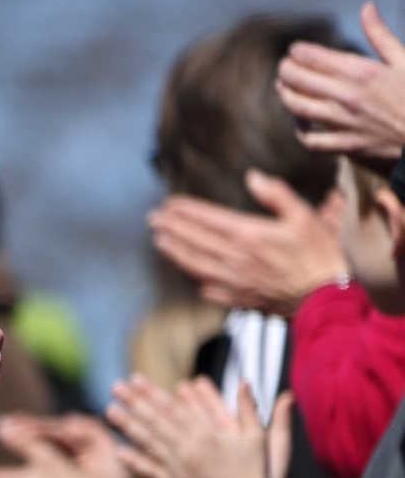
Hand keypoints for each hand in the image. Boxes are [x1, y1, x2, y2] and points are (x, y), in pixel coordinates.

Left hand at [106, 375, 268, 477]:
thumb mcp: (256, 436)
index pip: (172, 409)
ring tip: (109, 411)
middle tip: (114, 387)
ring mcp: (179, 470)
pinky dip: (135, 463)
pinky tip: (118, 452)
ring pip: (149, 445)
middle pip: (156, 422)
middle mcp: (188, 451)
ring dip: (128, 427)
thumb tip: (246, 380)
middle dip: (134, 403)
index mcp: (206, 436)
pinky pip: (151, 473)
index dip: (152, 393)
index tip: (135, 379)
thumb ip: (248, 407)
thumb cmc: (254, 470)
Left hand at [147, 171, 346, 314]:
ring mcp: (234, 281)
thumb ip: (276, 194)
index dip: (185, 210)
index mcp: (249, 235)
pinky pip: (207, 289)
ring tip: (158, 240)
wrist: (326, 297)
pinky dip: (193, 278)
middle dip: (171, 228)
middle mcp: (235, 259)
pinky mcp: (239, 299)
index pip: (207, 219)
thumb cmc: (319, 255)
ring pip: (195, 265)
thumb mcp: (303, 216)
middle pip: (194, 241)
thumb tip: (252, 178)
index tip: (168, 203)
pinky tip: (186, 272)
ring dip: (174, 251)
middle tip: (152, 218)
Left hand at [276, 1, 404, 163]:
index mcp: (361, 72)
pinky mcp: (345, 146)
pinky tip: (299, 120)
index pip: (314, 57)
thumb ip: (380, 35)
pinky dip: (300, 130)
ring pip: (298, 107)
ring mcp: (343, 123)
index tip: (294, 50)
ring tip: (282, 87)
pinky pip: (311, 140)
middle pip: (299, 80)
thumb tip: (366, 7)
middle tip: (285, 66)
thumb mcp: (404, 60)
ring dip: (286, 95)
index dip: (298, 52)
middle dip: (287, 70)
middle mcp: (347, 96)